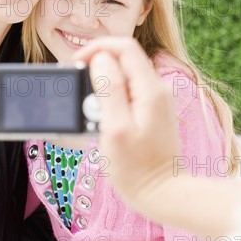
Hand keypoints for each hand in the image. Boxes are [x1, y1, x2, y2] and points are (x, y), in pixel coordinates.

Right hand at [74, 37, 180, 211]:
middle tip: (81, 95)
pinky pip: (128, 92)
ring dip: (102, 87)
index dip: (97, 48)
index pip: (124, 46)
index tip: (76, 64)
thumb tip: (101, 59)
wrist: (164, 194)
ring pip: (124, 75)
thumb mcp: (116, 129)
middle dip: (97, 69)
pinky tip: (103, 120)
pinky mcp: (151, 110)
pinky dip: (111, 99)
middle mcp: (157, 89)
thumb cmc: (138, 169)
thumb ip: (109, 90)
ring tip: (92, 113)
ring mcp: (156, 99)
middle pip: (123, 59)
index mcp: (150, 89)